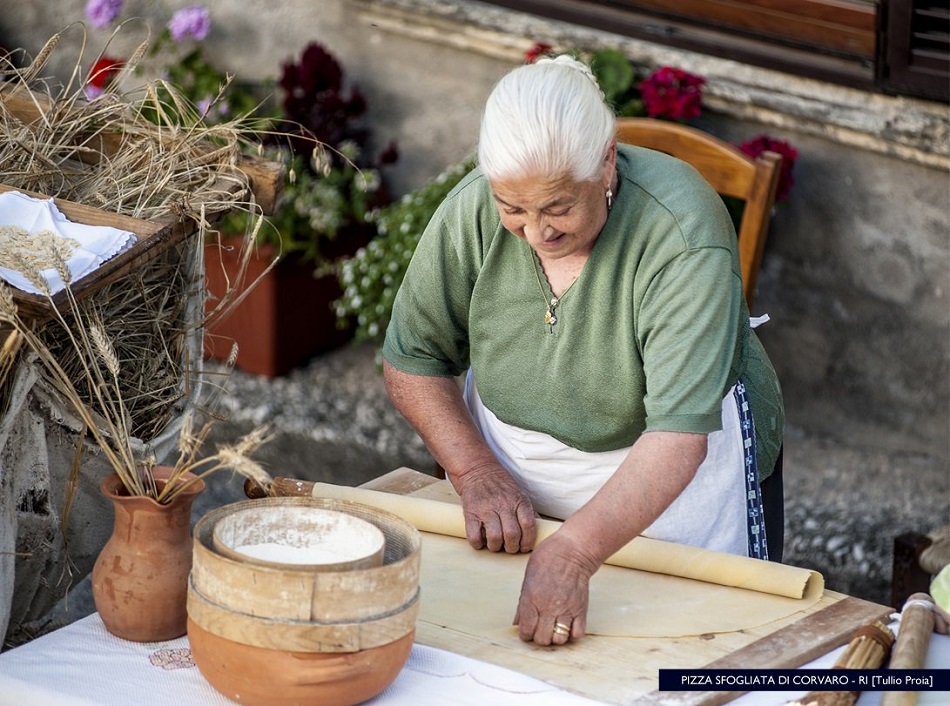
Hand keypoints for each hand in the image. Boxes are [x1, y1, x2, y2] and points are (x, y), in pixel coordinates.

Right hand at [454, 463, 536, 552]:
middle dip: (512, 548)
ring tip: (496, 544)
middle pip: (512, 534)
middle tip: (510, 548)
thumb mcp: (519, 494)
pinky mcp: (470, 513)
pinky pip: (474, 536)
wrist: (477, 470)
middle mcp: (503, 504)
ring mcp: (486, 509)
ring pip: (495, 537)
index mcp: (519, 500)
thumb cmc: (500, 485)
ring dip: (496, 547)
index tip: (524, 547)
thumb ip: (529, 511)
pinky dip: (478, 544)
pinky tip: (481, 541)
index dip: (528, 541)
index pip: (528, 525)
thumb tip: (541, 529)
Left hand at [513, 531, 599, 645]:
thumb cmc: (547, 560)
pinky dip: (572, 634)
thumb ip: (522, 603)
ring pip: (559, 640)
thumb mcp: (527, 579)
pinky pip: (577, 633)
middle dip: (539, 638)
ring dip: (555, 637)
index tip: (528, 629)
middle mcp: (548, 607)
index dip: (525, 633)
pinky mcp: (581, 609)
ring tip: (554, 628)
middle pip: (542, 639)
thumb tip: (516, 622)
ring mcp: (566, 609)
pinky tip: (567, 625)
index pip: (526, 630)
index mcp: (531, 599)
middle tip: (540, 629)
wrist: (571, 551)